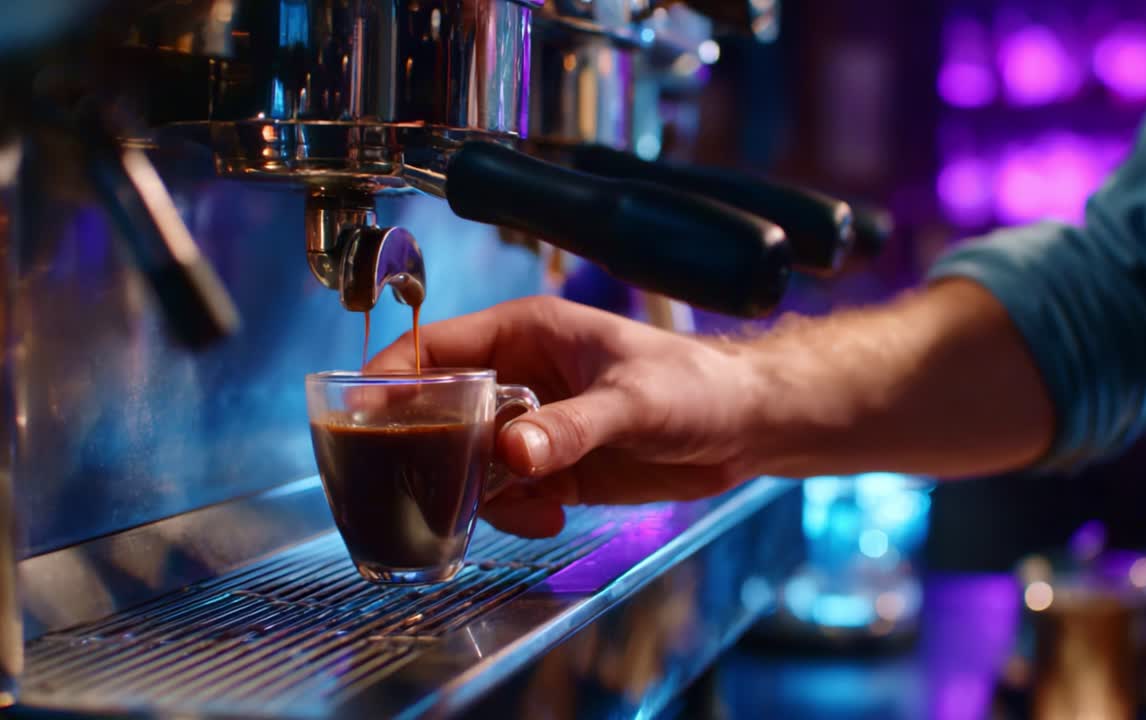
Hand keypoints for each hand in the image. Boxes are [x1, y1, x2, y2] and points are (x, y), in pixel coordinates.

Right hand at [367, 297, 765, 537]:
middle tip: (426, 485)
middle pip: (438, 411)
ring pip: (467, 461)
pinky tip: (549, 516)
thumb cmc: (696, 384)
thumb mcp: (633, 401)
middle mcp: (519, 377)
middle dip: (429, 451)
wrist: (742, 427)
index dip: (391, 380)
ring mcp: (533, 425)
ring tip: (520, 504)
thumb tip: (512, 453)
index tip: (362, 419)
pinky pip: (506, 494)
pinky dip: (514, 513)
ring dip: (477, 491)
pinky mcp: (552, 467)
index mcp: (525, 333)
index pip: (433, 348)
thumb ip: (571, 427)